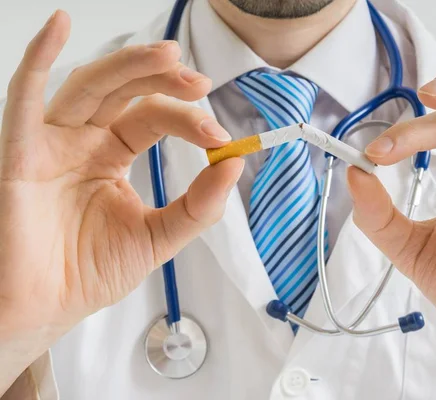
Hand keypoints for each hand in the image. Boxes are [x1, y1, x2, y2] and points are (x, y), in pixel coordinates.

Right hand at [0, 11, 241, 358]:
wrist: (46, 309)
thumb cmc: (89, 273)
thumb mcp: (157, 237)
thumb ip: (197, 206)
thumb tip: (234, 165)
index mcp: (111, 156)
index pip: (152, 119)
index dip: (188, 120)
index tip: (222, 138)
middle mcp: (81, 142)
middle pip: (125, 92)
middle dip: (163, 80)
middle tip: (200, 82)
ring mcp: (51, 143)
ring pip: (90, 86)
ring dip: (128, 65)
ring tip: (168, 56)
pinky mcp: (21, 154)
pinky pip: (23, 98)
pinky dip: (37, 57)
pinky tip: (58, 25)